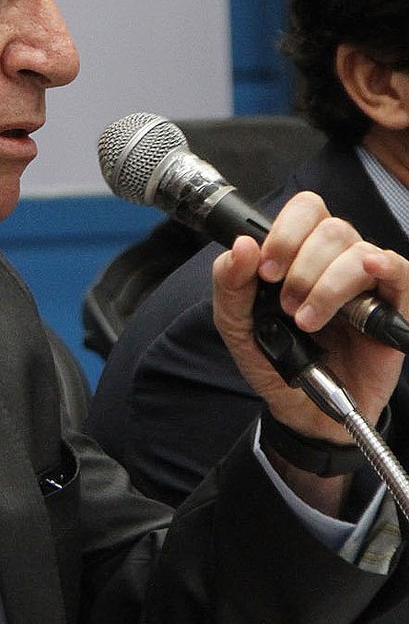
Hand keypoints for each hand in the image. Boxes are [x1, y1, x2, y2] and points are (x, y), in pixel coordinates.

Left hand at [211, 190, 408, 441]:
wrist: (304, 413)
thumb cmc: (276, 364)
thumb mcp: (238, 326)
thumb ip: (230, 285)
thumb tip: (241, 246)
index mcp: (301, 254)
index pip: (304, 211)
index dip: (285, 232)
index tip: (266, 270)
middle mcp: (336, 260)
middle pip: (330, 227)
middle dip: (301, 265)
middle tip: (286, 303)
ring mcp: (367, 282)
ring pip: (355, 250)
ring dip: (326, 285)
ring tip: (308, 321)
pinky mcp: (394, 306)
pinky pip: (398, 270)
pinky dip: (382, 265)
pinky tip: (368, 272)